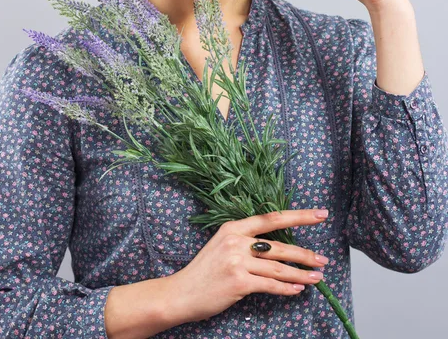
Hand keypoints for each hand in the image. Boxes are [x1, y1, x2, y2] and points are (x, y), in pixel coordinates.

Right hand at [165, 209, 329, 324]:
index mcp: (233, 228)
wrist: (182, 292)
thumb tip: (276, 246)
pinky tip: (298, 289)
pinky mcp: (239, 283)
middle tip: (323, 258)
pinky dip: (287, 289)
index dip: (298, 216)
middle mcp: (236, 241)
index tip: (319, 215)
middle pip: (280, 245)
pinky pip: (271, 286)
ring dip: (302, 273)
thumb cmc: (204, 271)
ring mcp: (237, 262)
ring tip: (318, 276)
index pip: (271, 218)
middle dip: (305, 253)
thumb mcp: (221, 246)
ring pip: (279, 268)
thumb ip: (245, 242)